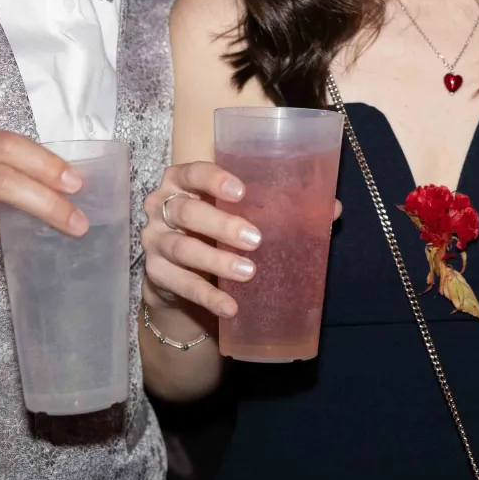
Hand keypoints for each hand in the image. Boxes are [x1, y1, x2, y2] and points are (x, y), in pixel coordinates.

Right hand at [143, 162, 259, 320]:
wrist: (175, 268)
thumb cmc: (209, 226)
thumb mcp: (225, 209)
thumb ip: (258, 205)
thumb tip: (324, 208)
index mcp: (178, 181)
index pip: (192, 173)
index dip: (214, 180)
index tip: (241, 192)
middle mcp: (159, 207)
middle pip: (187, 212)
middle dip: (221, 225)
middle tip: (255, 239)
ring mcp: (154, 240)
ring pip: (182, 248)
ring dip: (217, 261)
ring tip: (248, 272)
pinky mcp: (154, 272)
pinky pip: (181, 284)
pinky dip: (208, 297)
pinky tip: (230, 306)